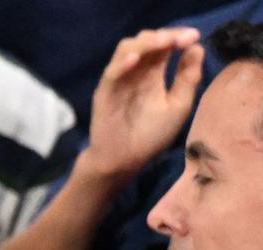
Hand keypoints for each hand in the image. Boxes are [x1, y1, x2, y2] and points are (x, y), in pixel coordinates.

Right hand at [83, 27, 203, 181]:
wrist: (125, 160)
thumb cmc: (151, 135)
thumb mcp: (178, 105)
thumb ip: (187, 78)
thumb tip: (196, 48)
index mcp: (153, 75)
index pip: (163, 46)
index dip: (177, 37)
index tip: (194, 36)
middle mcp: (136, 73)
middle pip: (146, 41)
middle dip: (164, 35)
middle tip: (181, 39)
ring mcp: (119, 80)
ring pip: (127, 49)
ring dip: (146, 43)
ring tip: (163, 43)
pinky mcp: (105, 92)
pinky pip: (112, 72)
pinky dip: (123, 63)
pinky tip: (137, 59)